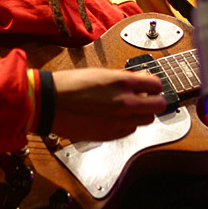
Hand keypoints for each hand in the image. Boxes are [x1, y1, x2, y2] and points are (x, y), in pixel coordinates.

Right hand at [51, 68, 165, 141]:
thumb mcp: (100, 73)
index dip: (154, 85)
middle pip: (158, 106)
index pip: (156, 85)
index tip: (151, 85)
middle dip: (154, 101)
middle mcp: (124, 103)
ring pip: (146, 121)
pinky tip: (116, 118)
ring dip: (141, 113)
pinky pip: (130, 131)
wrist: (49, 103)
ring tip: (127, 108)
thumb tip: (140, 80)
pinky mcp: (110, 135)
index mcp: (121, 83)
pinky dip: (127, 124)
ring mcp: (118, 121)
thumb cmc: (69, 85)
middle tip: (146, 98)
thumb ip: (123, 78)